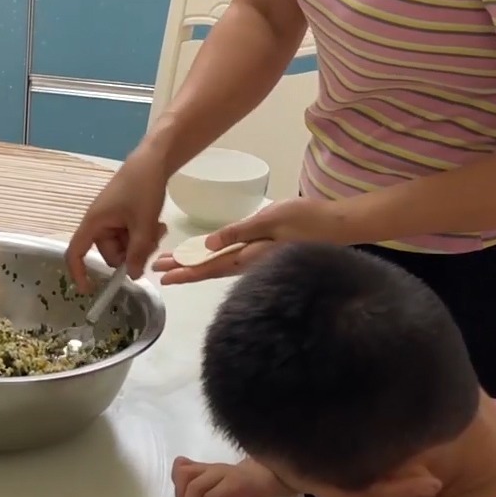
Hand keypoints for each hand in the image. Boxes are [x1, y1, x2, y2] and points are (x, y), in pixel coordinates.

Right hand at [65, 147, 171, 288]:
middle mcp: (99, 224)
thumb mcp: (143, 225)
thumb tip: (132, 276)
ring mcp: (111, 220)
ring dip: (141, 244)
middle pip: (111, 254)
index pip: (76, 253)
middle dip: (131, 255)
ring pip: (124, 247)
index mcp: (94, 223)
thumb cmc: (142, 189)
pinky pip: (129, 236)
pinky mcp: (122, 216)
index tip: (90, 290)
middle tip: (152, 244)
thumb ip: (138, 253)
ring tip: (157, 229)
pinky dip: (142, 235)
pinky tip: (157, 225)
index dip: (79, 273)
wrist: (153, 161)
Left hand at [150, 196, 351, 284]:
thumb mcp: (269, 221)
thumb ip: (238, 233)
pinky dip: (214, 258)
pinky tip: (207, 256)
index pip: (209, 267)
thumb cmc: (305, 220)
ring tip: (174, 262)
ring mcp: (258, 260)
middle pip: (210, 268)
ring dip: (196, 264)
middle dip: (184, 268)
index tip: (163, 276)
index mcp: (249, 257)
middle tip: (158, 269)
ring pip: (220, 265)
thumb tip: (207, 246)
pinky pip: (233, 260)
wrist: (338, 226)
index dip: (185, 271)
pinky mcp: (266, 254)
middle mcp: (250, 263)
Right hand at [172, 456, 289, 496]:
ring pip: (185, 474)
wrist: (257, 476)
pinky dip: (177, 480)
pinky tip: (182, 494)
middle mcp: (219, 471)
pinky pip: (181, 466)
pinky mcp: (200, 464)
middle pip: (194, 486)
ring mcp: (208, 466)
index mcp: (234, 483)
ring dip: (181, 495)